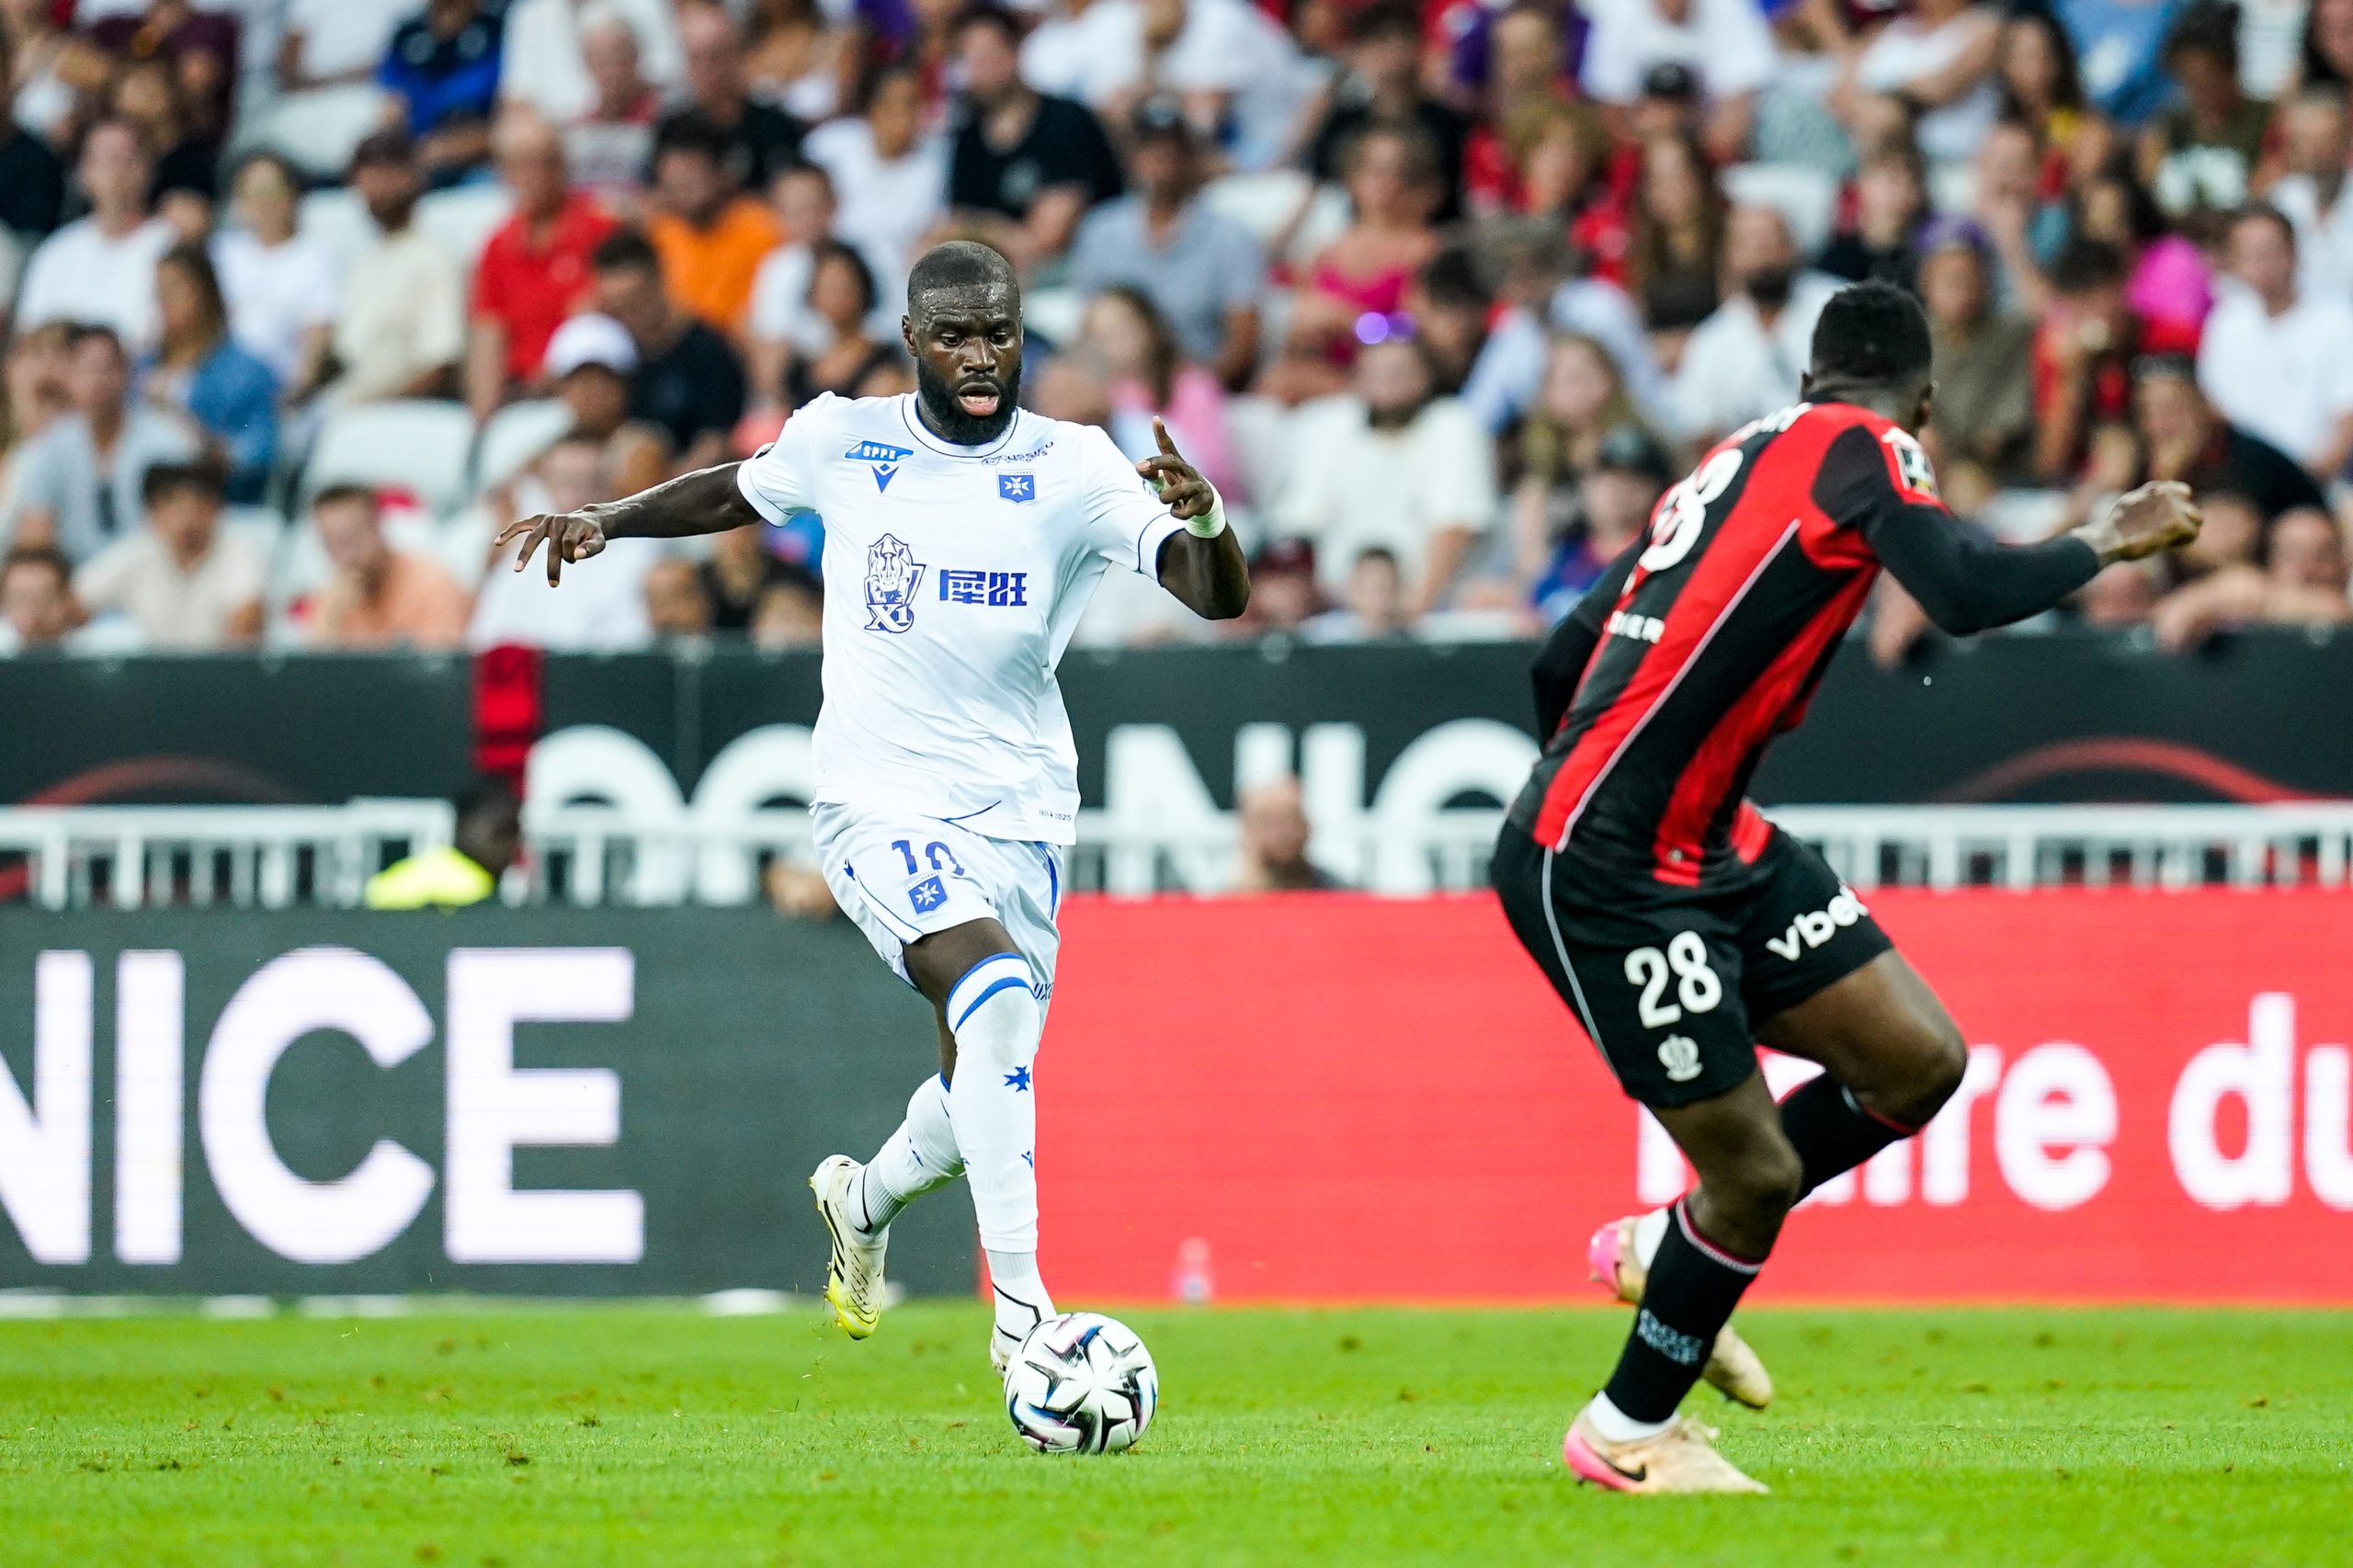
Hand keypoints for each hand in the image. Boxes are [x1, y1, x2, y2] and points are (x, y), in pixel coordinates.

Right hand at [494, 511, 607, 584]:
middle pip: (552, 545)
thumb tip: (577, 555)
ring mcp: (546, 520)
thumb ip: (591, 549)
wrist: (587, 520)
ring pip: (533, 538)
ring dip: (525, 555)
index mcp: (574, 524)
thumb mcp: (599, 542)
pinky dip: (509, 533)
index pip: (569, 543)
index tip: (574, 560)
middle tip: (554, 585)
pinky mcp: (537, 520)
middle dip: (553, 566)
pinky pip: (520, 526)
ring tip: (517, 570)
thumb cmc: (592, 535)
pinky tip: (497, 542)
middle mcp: (558, 520)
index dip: (571, 555)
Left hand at [1135, 418, 1214, 520]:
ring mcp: (1196, 486)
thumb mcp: (1165, 479)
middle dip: (1156, 463)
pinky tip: (1179, 510)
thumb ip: (1150, 472)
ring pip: (1178, 491)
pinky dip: (1176, 513)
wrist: (1204, 505)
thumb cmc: (1180, 487)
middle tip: (1139, 467)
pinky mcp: (1202, 502)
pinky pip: (1183, 511)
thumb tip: (1138, 467)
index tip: (1155, 419)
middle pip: (1172, 462)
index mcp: (1177, 464)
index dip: (1161, 433)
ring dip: (1165, 498)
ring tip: (1164, 500)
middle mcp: (1188, 471)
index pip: (1168, 446)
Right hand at [2078, 480, 2201, 565]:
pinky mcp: (2177, 524)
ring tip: (2168, 541)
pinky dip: (2182, 542)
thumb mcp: (2128, 504)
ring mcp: (2172, 509)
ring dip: (2185, 531)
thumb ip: (2145, 499)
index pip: (2183, 492)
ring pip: (2197, 519)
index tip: (2165, 521)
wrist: (2108, 540)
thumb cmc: (2113, 528)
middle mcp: (2166, 494)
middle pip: (2191, 507)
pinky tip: (2167, 546)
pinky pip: (2193, 534)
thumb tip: (2152, 497)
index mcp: (2154, 489)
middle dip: (2183, 521)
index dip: (2179, 508)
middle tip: (2166, 535)